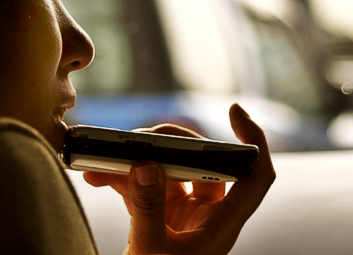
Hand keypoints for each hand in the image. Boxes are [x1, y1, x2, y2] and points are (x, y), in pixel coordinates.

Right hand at [82, 103, 274, 254]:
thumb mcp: (152, 252)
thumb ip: (148, 209)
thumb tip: (145, 164)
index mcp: (222, 225)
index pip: (255, 176)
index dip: (253, 141)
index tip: (233, 112)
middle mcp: (207, 217)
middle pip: (201, 162)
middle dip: (170, 144)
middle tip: (141, 139)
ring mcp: (181, 217)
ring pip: (167, 171)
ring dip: (136, 160)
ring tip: (108, 155)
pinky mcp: (156, 220)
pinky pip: (141, 187)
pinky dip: (120, 178)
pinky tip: (96, 174)